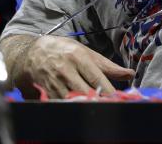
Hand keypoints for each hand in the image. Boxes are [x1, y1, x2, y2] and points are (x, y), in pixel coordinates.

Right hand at [19, 36, 133, 98]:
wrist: (31, 53)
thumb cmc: (64, 51)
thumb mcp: (86, 53)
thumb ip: (108, 66)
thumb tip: (130, 74)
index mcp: (78, 57)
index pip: (96, 78)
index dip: (108, 92)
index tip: (118, 100)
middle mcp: (65, 70)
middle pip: (84, 92)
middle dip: (97, 100)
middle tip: (108, 107)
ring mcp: (53, 83)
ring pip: (71, 100)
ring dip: (83, 106)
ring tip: (95, 110)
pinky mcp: (44, 93)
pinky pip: (59, 104)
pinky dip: (69, 107)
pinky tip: (78, 109)